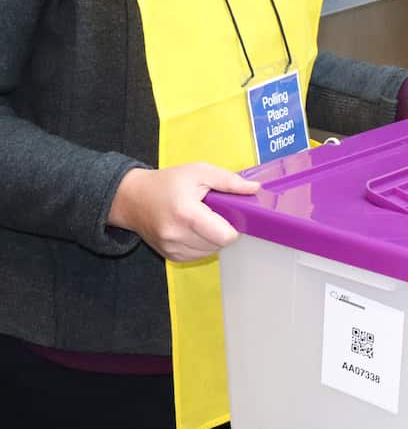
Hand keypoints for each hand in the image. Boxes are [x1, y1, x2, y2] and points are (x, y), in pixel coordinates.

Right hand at [107, 164, 259, 261]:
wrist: (131, 198)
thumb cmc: (168, 182)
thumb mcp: (199, 172)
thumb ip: (229, 181)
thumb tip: (255, 189)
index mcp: (186, 214)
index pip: (225, 236)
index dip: (235, 226)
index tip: (231, 213)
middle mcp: (177, 236)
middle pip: (219, 244)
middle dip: (224, 230)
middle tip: (216, 213)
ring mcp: (172, 249)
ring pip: (210, 252)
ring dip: (214, 238)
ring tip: (203, 220)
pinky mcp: (169, 256)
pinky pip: (198, 255)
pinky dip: (202, 245)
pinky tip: (194, 229)